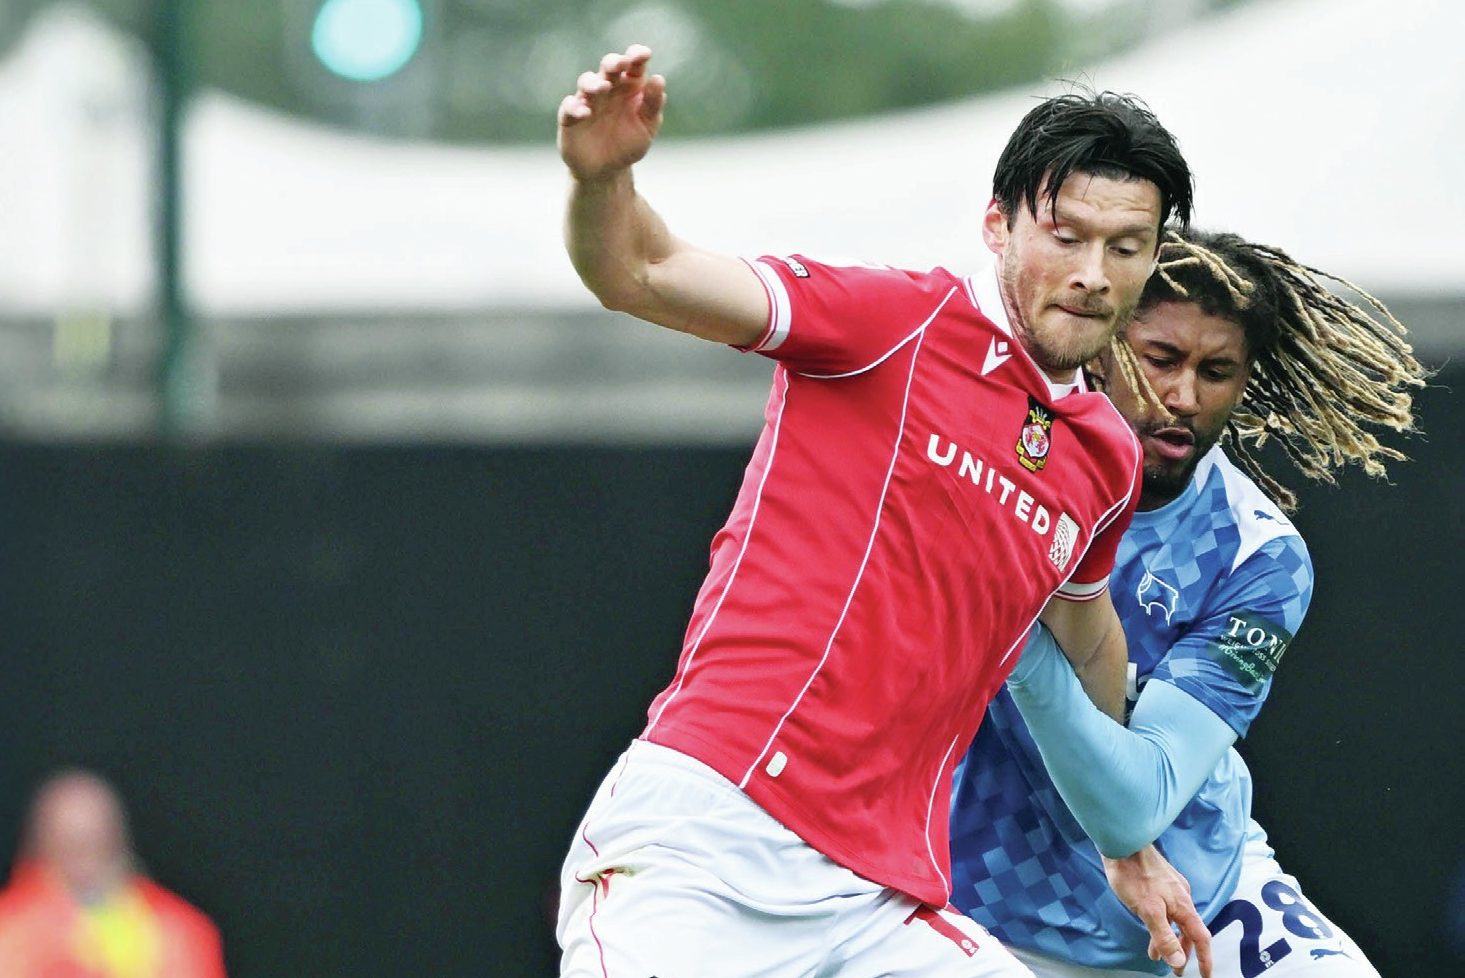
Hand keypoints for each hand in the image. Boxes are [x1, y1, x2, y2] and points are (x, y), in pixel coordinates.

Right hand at [557, 45, 666, 182]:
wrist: (607, 170)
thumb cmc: (629, 144)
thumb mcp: (647, 126)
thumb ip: (653, 104)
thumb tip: (658, 79)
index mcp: (629, 87)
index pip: (633, 65)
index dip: (637, 55)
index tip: (644, 54)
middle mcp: (607, 89)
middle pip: (608, 67)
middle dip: (614, 62)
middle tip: (622, 63)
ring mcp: (587, 101)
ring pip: (586, 81)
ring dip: (594, 82)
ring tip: (604, 87)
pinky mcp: (570, 117)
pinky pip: (569, 107)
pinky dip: (576, 107)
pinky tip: (586, 113)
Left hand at [1103, 846, 1212, 977]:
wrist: (1123, 845)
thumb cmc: (1134, 876)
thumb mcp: (1148, 910)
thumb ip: (1164, 936)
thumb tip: (1179, 961)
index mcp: (1184, 906)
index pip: (1201, 938)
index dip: (1205, 959)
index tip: (1206, 976)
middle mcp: (1182, 898)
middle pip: (1189, 931)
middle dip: (1184, 952)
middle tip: (1177, 970)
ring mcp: (1171, 890)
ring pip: (1175, 922)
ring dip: (1169, 940)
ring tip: (1158, 956)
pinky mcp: (1160, 884)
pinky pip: (1167, 912)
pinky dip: (1162, 926)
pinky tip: (1151, 929)